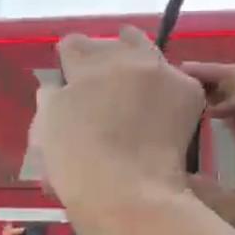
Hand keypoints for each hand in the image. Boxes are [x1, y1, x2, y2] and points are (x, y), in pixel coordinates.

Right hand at [29, 26, 204, 207]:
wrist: (127, 192)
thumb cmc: (75, 164)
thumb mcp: (45, 127)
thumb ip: (52, 97)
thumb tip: (61, 88)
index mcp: (84, 65)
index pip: (73, 44)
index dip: (69, 63)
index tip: (69, 81)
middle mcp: (124, 57)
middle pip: (114, 42)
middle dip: (105, 58)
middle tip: (102, 86)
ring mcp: (160, 71)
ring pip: (146, 51)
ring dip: (137, 66)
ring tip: (133, 91)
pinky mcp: (189, 91)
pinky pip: (173, 79)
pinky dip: (164, 91)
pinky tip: (158, 114)